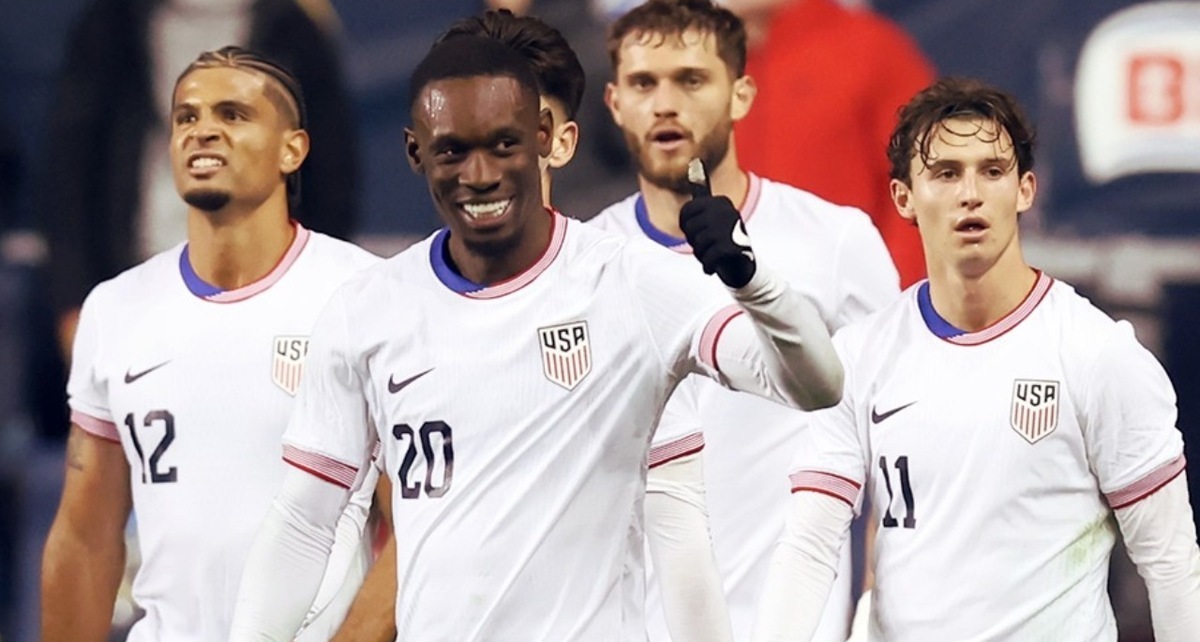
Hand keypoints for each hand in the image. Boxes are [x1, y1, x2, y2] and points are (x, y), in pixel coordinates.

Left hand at [680, 158, 755, 288]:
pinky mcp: (734, 247)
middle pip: (691, 229)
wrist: (744, 266)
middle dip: (695, 243)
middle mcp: (726, 211)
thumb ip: (702, 194)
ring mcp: (731, 228)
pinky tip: (713, 267)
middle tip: (708, 246)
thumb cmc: (722, 241)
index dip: (686, 227)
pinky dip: (708, 266)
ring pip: (698, 244)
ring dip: (703, 255)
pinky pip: (709, 257)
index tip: (695, 232)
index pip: (686, 212)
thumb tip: (694, 163)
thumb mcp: (712, 215)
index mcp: (720, 202)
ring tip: (714, 255)